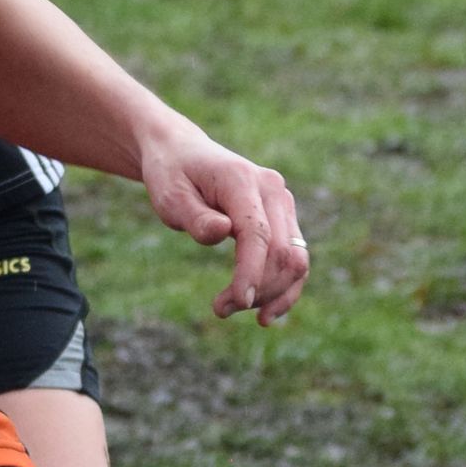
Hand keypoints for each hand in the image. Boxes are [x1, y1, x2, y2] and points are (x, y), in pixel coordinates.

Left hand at [136, 124, 308, 325]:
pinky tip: (266, 313)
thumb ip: (195, 217)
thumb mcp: (169, 196)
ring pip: (295, 258)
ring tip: (231, 309)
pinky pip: (294, 256)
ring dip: (272, 293)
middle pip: (282, 251)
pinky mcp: (283, 215)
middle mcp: (271, 188)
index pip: (257, 234)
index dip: (251, 272)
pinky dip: (284, 287)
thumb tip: (223, 232)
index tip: (238, 303)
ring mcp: (282, 201)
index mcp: (241, 180)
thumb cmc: (172, 176)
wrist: (183, 153)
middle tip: (219, 309)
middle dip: (258, 289)